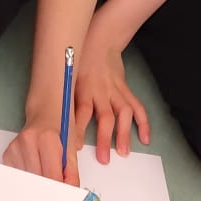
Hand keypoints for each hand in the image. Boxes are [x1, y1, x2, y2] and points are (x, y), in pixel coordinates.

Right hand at [4, 102, 81, 186]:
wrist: (45, 109)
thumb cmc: (60, 125)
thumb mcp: (71, 147)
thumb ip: (71, 173)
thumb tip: (69, 193)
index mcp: (47, 139)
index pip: (52, 177)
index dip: (59, 191)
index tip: (63, 199)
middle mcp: (28, 142)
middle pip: (38, 181)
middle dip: (48, 190)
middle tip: (56, 193)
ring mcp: (15, 148)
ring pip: (27, 181)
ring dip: (38, 184)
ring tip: (46, 174)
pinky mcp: (8, 154)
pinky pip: (19, 176)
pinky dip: (28, 178)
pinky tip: (35, 168)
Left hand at [73, 44, 148, 164]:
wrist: (100, 41)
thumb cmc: (79, 62)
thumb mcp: (67, 78)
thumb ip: (65, 100)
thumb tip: (55, 124)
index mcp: (84, 89)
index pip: (82, 113)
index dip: (79, 131)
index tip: (76, 149)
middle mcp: (101, 91)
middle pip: (105, 117)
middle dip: (105, 139)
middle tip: (104, 159)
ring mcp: (116, 91)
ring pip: (123, 114)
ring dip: (124, 134)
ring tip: (124, 152)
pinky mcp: (126, 90)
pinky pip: (137, 107)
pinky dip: (143, 123)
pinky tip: (145, 138)